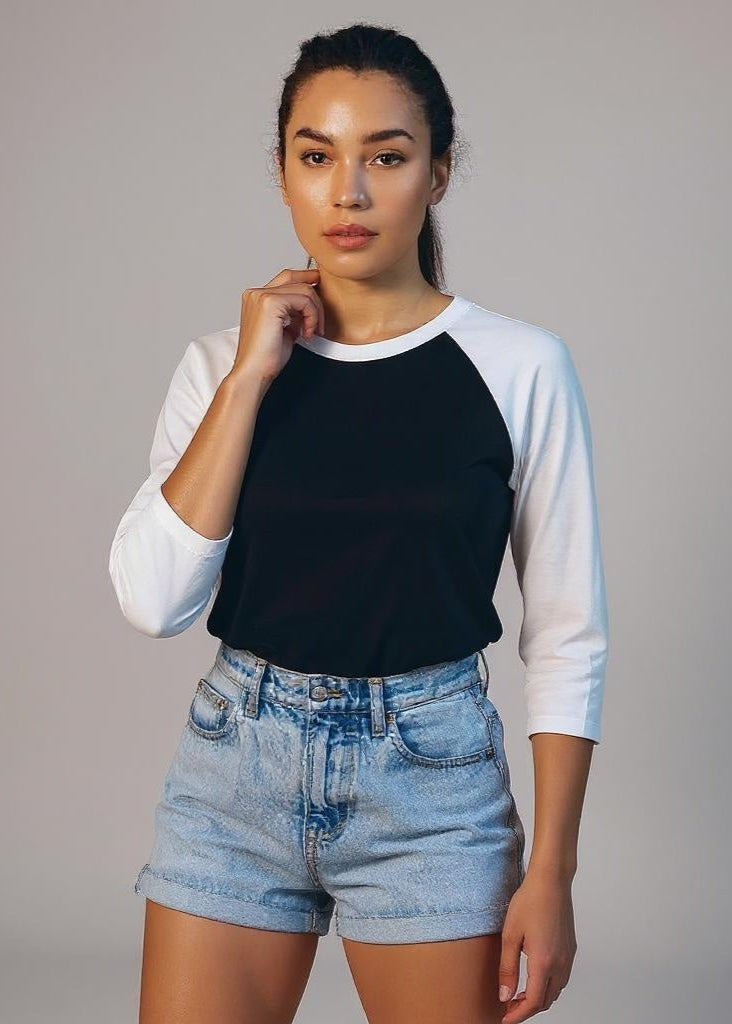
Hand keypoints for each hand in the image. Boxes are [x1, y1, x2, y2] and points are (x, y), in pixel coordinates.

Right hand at [232, 267, 324, 385]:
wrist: (254, 373)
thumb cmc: (266, 358)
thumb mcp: (285, 330)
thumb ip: (294, 314)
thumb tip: (309, 306)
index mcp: (256, 298)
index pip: (286, 277)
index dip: (306, 279)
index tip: (321, 290)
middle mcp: (256, 293)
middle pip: (297, 279)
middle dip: (315, 301)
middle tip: (319, 325)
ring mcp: (261, 295)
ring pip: (304, 290)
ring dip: (315, 312)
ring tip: (311, 333)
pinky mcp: (270, 302)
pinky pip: (304, 300)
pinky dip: (312, 316)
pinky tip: (307, 333)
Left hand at [497, 869, 576, 1021]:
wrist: (551, 881)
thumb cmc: (530, 902)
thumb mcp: (510, 935)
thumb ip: (507, 968)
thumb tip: (504, 995)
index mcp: (544, 962)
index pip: (534, 1002)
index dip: (518, 1014)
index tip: (505, 1019)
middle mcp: (561, 964)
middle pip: (546, 1001)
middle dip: (527, 1008)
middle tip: (508, 1007)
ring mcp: (568, 957)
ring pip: (555, 991)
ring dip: (539, 998)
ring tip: (518, 993)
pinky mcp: (571, 949)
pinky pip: (561, 978)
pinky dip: (548, 985)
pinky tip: (534, 977)